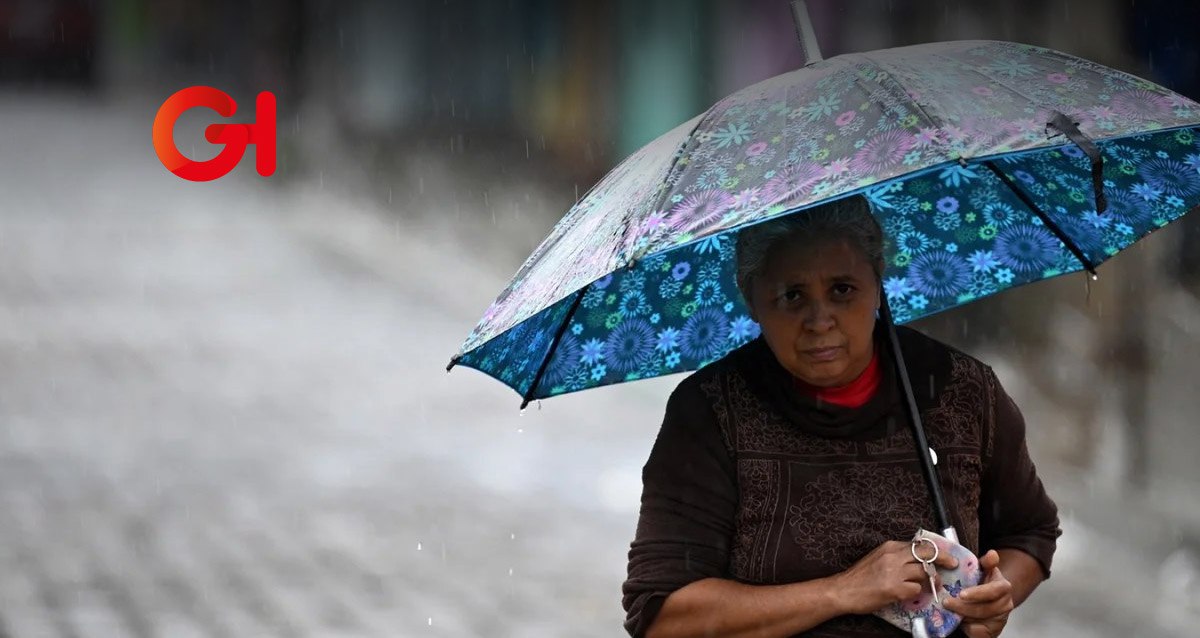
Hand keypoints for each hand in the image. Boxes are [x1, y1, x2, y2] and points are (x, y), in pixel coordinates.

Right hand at [831, 540, 958, 614]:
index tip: (944, 555)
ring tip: (932, 585)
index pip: (919, 545)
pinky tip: (909, 594)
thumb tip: (916, 559)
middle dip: (944, 558)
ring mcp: (895, 572)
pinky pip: (917, 589)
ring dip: (931, 580)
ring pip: (925, 572)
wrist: (844, 590)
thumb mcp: (878, 558)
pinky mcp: (895, 589)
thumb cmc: (860, 576)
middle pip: (927, 554)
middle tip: (952, 564)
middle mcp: (893, 556)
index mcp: (890, 547)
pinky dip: (916, 592)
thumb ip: (896, 556)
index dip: (935, 550)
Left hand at [943, 550, 1013, 637]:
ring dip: (963, 616)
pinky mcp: (993, 631)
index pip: (993, 591)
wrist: (993, 601)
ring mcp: (1000, 619)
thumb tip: (992, 553)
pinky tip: (960, 621)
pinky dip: (968, 628)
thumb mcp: (984, 570)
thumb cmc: (984, 583)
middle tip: (946, 602)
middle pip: (983, 609)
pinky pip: (978, 633)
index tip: (961, 594)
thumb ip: (987, 563)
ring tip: (950, 610)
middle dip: (962, 607)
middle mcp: (1005, 604)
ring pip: (980, 621)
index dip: (977, 593)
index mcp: (1003, 587)